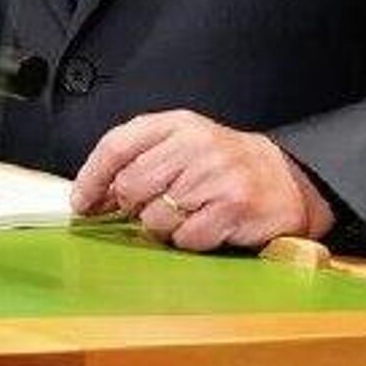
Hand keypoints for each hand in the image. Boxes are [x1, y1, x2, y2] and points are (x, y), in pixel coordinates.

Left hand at [69, 110, 336, 251]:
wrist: (284, 179)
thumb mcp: (181, 146)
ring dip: (164, 227)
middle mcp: (194, 144)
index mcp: (175, 124)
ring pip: (155, 218)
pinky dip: (191, 240)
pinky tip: (208, 225)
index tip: (81, 203)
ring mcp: (214, 175)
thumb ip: (139, 160)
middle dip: (133, 208)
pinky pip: (186, 238)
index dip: (92, 177)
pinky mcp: (232, 206)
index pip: (117, 145)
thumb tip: (93, 196)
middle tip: (151, 209)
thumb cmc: (222, 165)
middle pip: (132, 186)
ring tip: (189, 214)